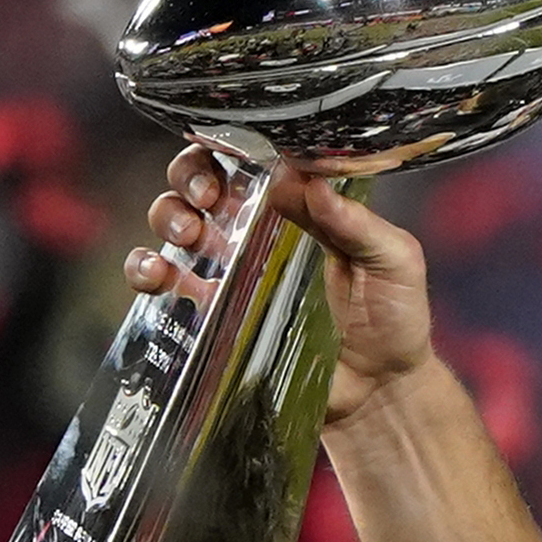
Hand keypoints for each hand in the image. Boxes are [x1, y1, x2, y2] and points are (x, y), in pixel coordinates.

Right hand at [125, 146, 435, 424]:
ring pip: (173, 224)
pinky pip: (166, 285)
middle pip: (202, 182)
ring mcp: (231, 273)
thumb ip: (358, 223)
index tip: (228, 153)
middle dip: (190, 176)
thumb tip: (313, 181)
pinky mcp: (214, 316)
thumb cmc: (395, 322)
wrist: (380, 394)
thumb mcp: (394, 262)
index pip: (253, 160)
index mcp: (299, 209)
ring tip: (188, 233)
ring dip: (167, 216)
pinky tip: (160, 275)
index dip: (230, 147)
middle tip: (205, 197)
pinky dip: (147, 270)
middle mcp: (257, 233)